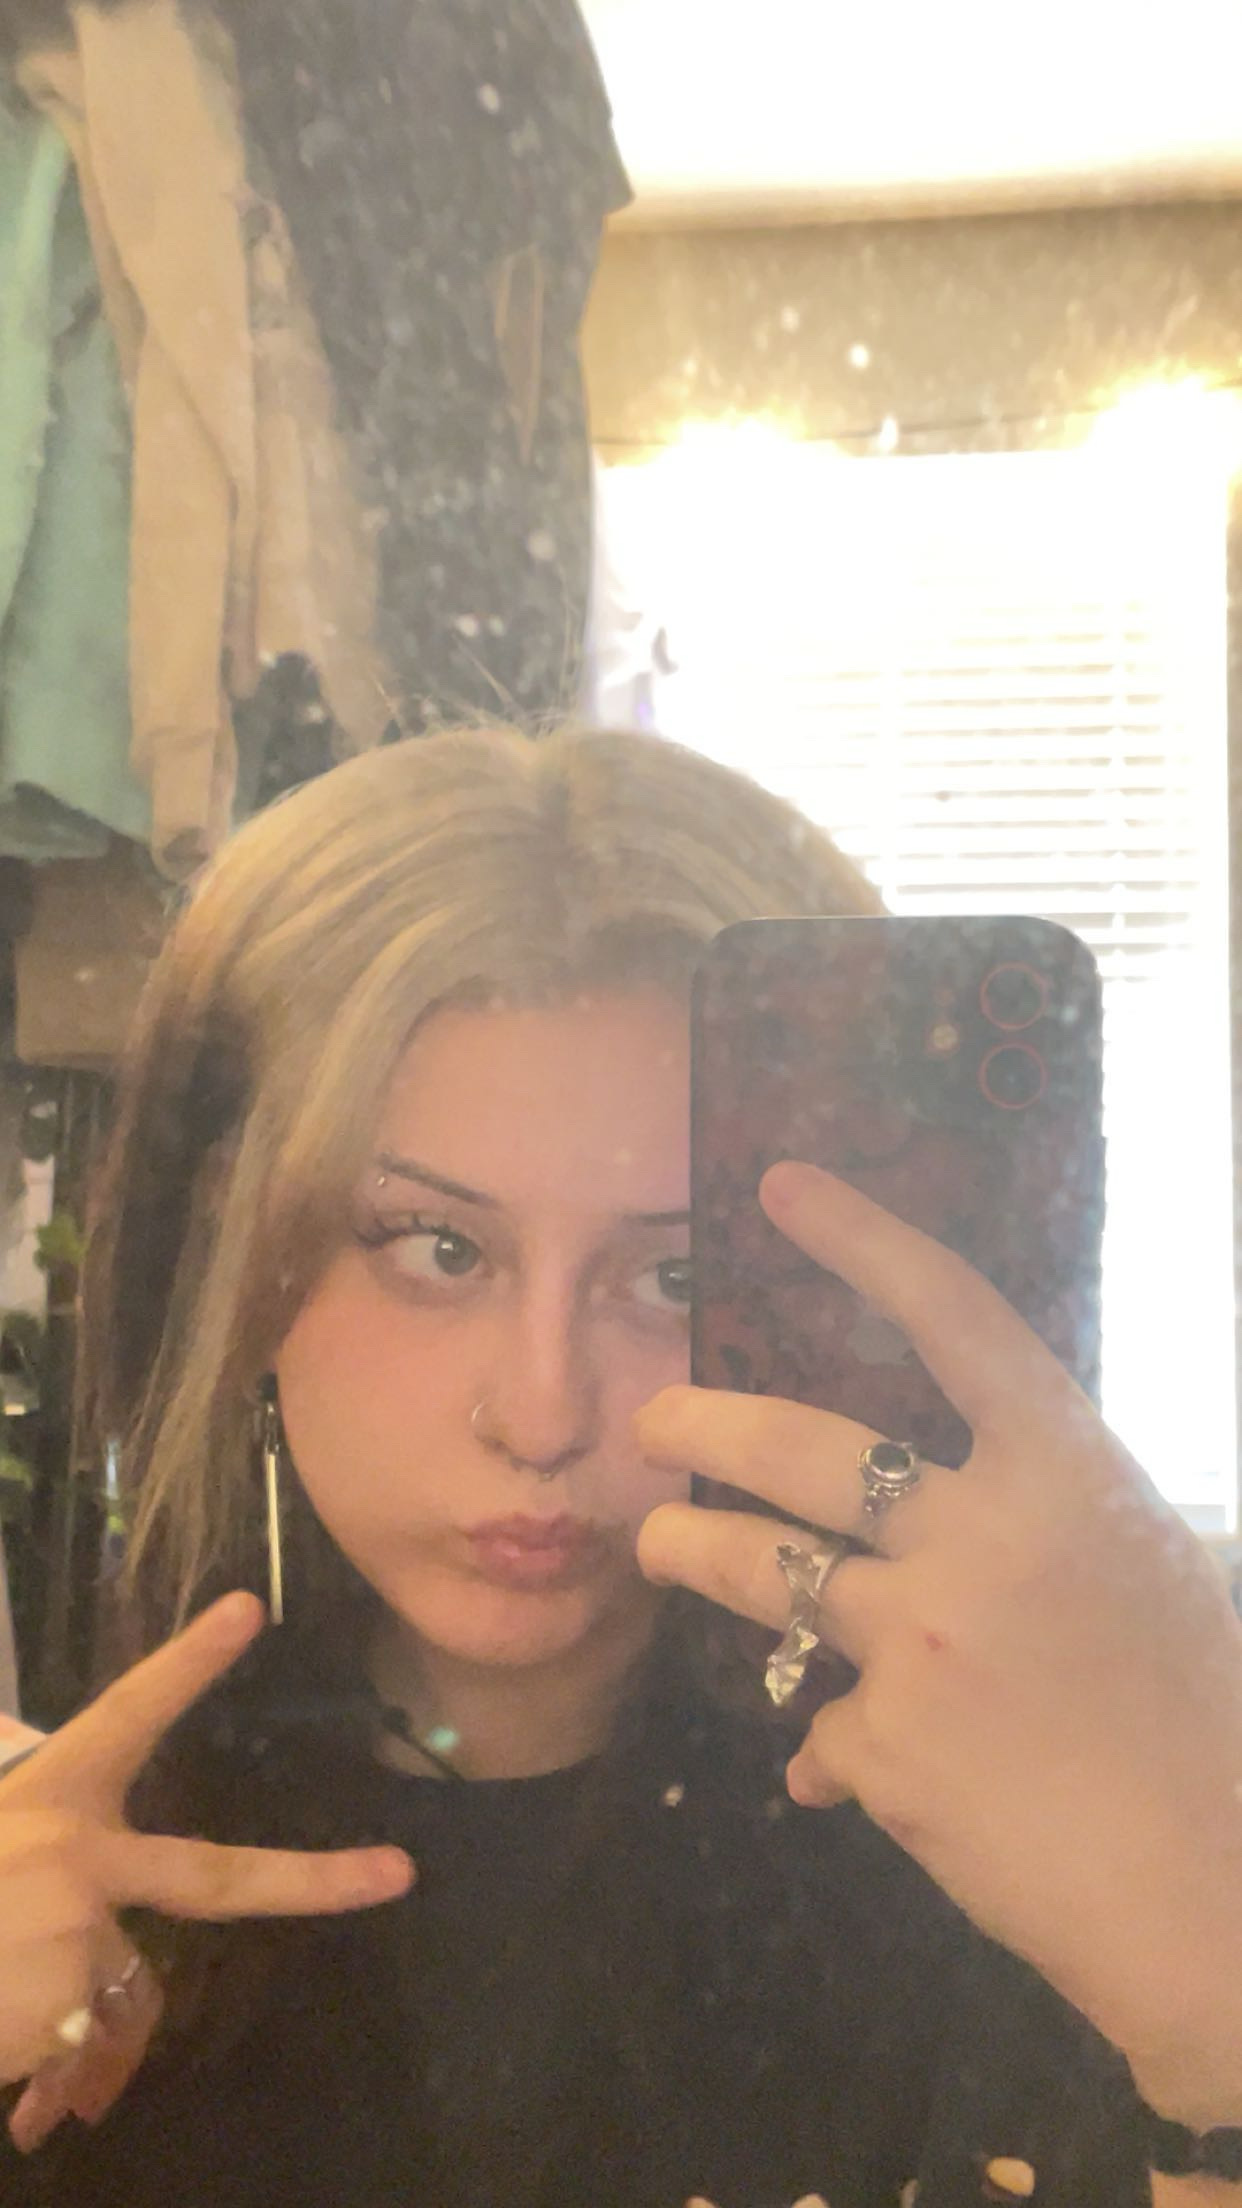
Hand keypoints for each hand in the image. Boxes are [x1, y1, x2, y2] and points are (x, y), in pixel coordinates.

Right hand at [0, 1593, 412, 2135]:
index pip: (128, 1713)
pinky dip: (47, 2064)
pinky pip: (88, 2044)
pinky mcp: (68, 1999)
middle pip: (219, 1876)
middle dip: (317, 1880)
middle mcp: (76, 1854)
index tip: (250, 1608)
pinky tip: (0, 2040)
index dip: (189, 1663)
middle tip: (397, 1875)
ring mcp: (80, 1927)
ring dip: (69, 2013)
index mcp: (50, 1797)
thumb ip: (54, 1872)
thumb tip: (99, 1947)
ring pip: (123, 1988)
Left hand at [637, 1163, 1241, 2124]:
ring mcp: (920, 1643)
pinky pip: (816, 1725)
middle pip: (800, 1449)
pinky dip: (822, 1743)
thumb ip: (1044, 1518)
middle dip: (703, 1423)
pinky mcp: (882, 1752)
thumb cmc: (1207, 1717)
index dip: (863, 1240)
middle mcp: (980, 1537)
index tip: (781, 1185)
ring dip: (689, 1549)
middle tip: (655, 1419)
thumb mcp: (1151, 1567)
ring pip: (758, 1570)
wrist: (1216, 1892)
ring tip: (660, 1543)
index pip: (952, 1318)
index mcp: (1067, 1472)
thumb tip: (944, 1515)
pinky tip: (833, 1768)